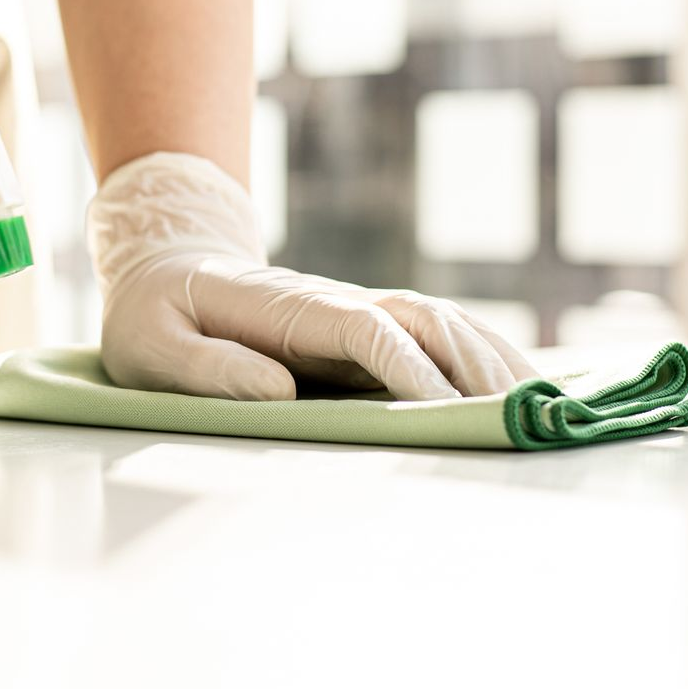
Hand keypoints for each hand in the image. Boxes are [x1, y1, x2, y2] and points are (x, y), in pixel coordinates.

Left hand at [88, 152, 538, 401]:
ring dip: (488, 358)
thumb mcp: (152, 345)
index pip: (364, 328)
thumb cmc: (152, 315)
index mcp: (284, 307)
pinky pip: (429, 334)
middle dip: (472, 365)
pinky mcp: (356, 329)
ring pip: (437, 321)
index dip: (407, 366)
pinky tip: (509, 384)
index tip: (444, 412)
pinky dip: (476, 354)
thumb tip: (280, 392)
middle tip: (517, 421)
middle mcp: (330, 302)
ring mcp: (348, 311)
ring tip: (535, 407)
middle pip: (421, 318)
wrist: (163, 267)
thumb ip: (207, 367)